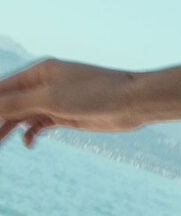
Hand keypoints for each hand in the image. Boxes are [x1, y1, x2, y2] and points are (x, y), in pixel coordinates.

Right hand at [0, 59, 142, 146]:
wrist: (132, 102)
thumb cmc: (95, 93)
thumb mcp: (52, 99)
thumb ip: (18, 103)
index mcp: (39, 72)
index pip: (3, 87)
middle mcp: (44, 84)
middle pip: (10, 102)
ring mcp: (55, 100)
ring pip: (22, 114)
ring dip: (9, 128)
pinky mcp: (65, 114)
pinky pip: (39, 124)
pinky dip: (30, 132)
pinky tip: (30, 143)